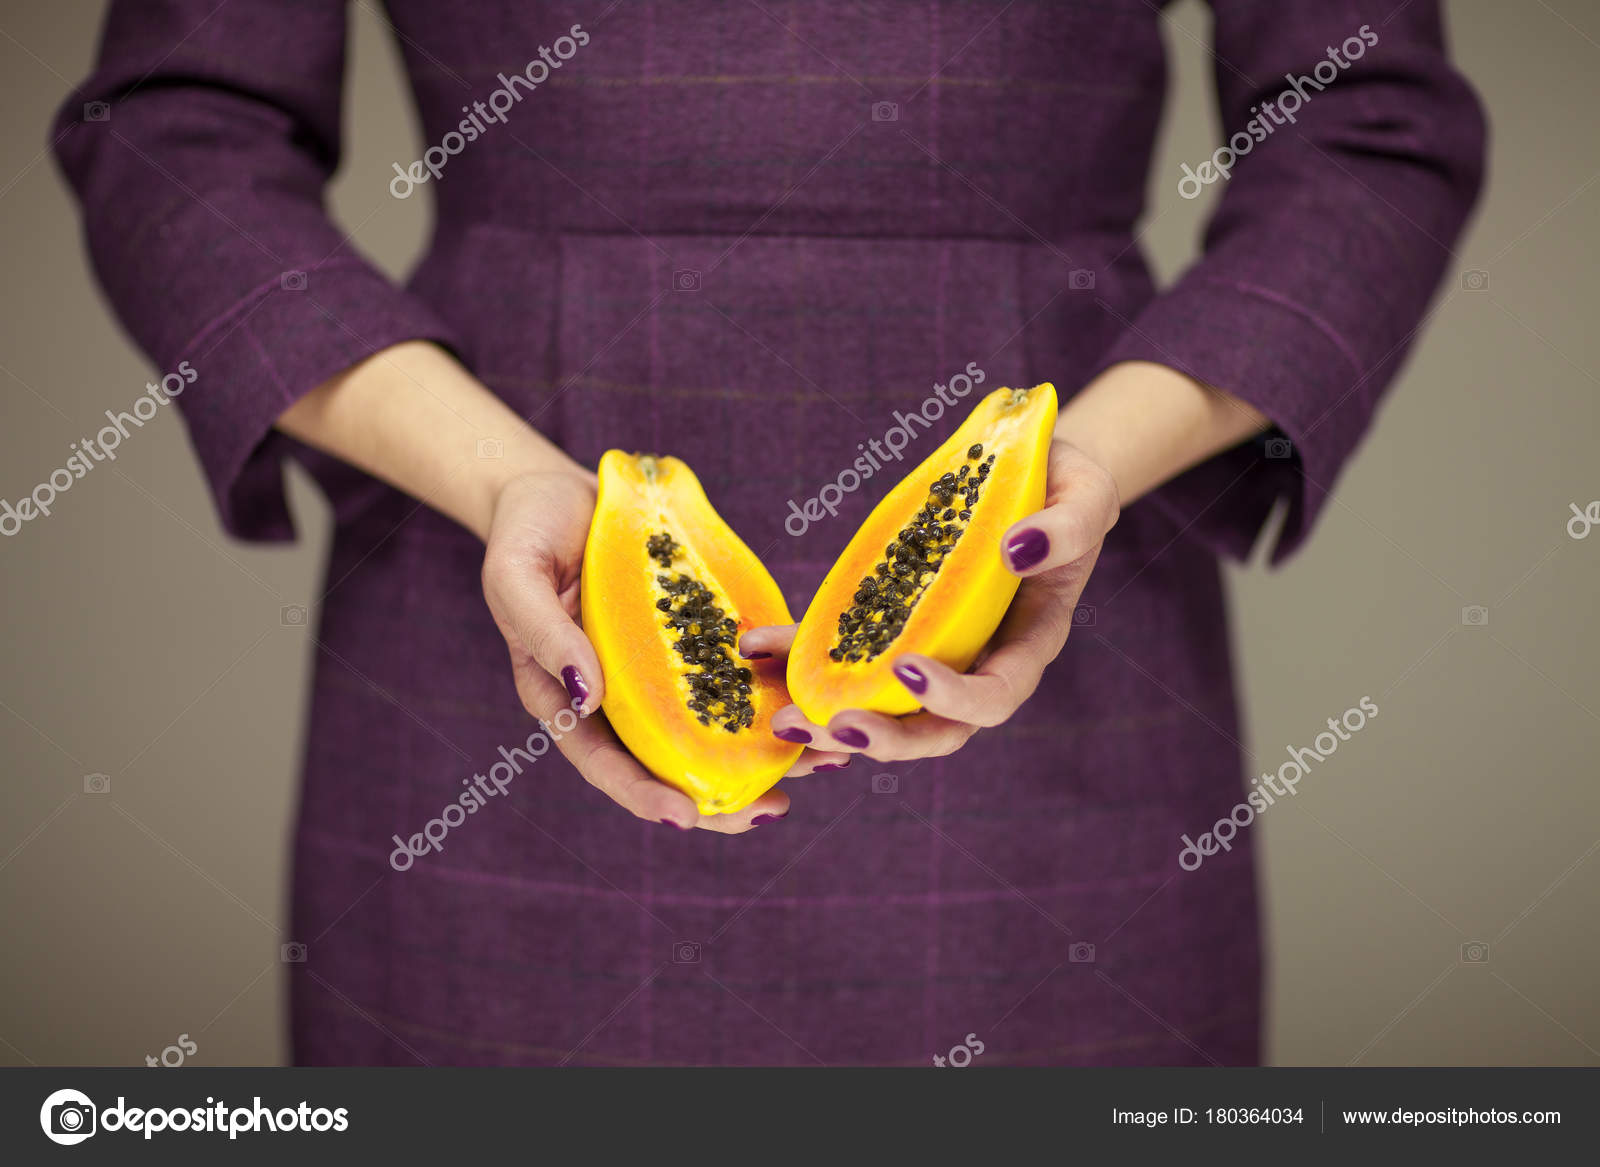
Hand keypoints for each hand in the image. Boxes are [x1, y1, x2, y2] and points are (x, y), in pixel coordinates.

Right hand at [481, 470, 843, 829]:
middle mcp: (624, 697)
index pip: (606, 763)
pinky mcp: (699, 634)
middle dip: (724, 795)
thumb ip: (545, 635)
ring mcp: (665, 668)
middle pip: (673, 762)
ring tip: (825, 758)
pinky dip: (778, 688)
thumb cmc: (526, 535)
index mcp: (571, 701)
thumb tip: (587, 696)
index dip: (643, 794)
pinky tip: (817, 695)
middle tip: (772, 808)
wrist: (557, 491)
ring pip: (719, 725)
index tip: (684, 817)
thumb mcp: (517, 577)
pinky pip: (740, 669)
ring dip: (771, 747)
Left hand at [751, 440, 1119, 761]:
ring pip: (882, 711)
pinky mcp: (889, 623)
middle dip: (882, 739)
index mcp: (1028, 644)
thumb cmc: (1063, 483)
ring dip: (831, 722)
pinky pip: (843, 654)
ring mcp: (930, 649)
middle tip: (831, 727)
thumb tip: (1018, 549)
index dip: (953, 698)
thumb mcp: (1085, 493)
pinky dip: (799, 657)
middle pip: (934, 731)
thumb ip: (1068, 526)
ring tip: (780, 718)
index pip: (995, 696)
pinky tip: (756, 647)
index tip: (906, 670)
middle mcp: (977, 661)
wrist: (1031, 468)